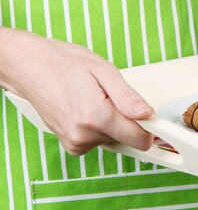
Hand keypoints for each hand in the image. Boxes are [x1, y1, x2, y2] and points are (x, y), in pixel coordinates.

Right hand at [0, 28, 153, 154]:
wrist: (30, 68)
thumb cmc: (65, 64)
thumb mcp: (104, 71)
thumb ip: (128, 97)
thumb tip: (147, 114)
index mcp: (95, 117)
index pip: (138, 138)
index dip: (150, 127)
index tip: (155, 120)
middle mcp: (84, 135)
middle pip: (127, 137)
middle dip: (127, 119)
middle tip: (112, 96)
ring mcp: (75, 143)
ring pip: (113, 138)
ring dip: (112, 122)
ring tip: (94, 99)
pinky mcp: (71, 145)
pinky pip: (99, 140)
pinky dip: (100, 127)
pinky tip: (87, 109)